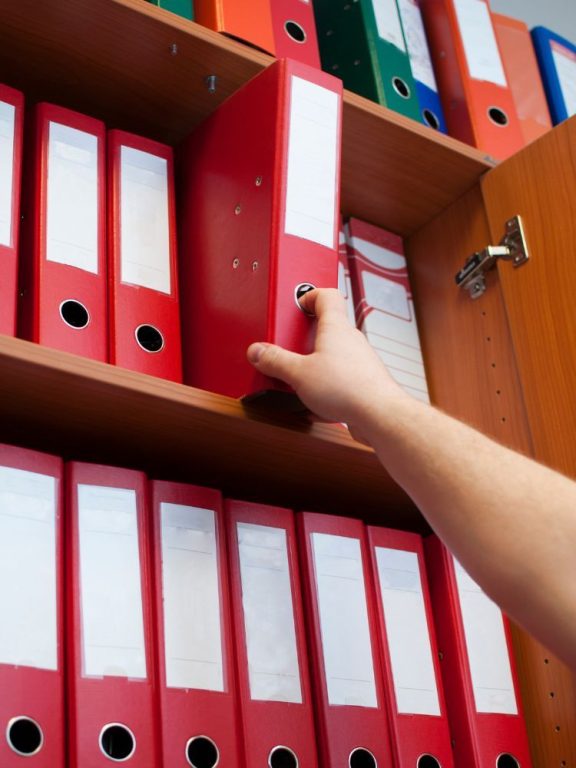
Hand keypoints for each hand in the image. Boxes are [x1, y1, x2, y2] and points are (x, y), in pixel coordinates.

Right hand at [246, 288, 407, 440]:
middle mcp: (350, 341)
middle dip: (305, 338)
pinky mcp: (362, 383)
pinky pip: (339, 381)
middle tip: (288, 347)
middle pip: (327, 328)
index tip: (296, 304)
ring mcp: (359, 362)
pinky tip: (314, 406)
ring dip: (315, 367)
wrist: (380, 416)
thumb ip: (276, 361)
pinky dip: (325, 390)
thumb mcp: (299, 374)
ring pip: (333, 357)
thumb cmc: (349, 389)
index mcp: (335, 327)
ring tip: (298, 381)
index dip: (309, 295)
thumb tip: (258, 352)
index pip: (326, 295)